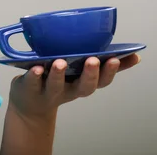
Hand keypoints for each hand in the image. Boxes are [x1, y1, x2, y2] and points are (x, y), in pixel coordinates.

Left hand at [8, 53, 141, 119]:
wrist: (30, 106)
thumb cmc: (57, 83)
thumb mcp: (77, 76)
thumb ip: (95, 64)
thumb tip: (130, 54)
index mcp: (81, 84)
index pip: (101, 81)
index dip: (110, 72)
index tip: (116, 59)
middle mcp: (68, 90)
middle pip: (83, 86)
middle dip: (90, 74)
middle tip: (93, 60)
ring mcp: (49, 91)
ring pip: (56, 85)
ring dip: (59, 74)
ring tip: (61, 62)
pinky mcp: (29, 88)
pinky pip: (33, 82)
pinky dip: (35, 75)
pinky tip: (37, 68)